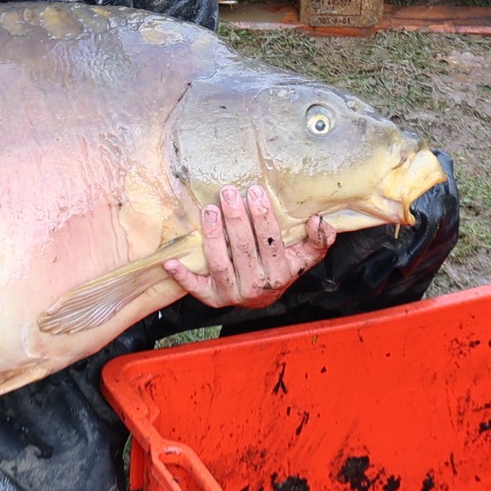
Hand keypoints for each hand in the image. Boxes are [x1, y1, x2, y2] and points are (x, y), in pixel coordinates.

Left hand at [165, 187, 334, 308]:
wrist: (263, 299)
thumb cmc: (282, 268)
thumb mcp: (305, 257)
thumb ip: (318, 240)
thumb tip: (319, 221)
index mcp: (279, 274)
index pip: (269, 242)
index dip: (262, 217)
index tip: (254, 192)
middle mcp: (256, 286)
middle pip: (243, 249)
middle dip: (235, 219)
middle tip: (227, 192)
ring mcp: (231, 293)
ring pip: (219, 263)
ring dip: (213, 236)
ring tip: (209, 210)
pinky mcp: (211, 297)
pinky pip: (196, 288)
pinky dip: (183, 276)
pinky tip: (171, 261)